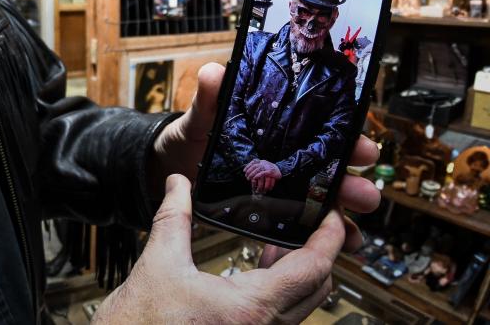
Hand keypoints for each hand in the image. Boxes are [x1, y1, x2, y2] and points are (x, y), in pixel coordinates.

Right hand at [93, 175, 343, 323]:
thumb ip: (174, 217)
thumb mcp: (159, 262)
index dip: (330, 238)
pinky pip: (280, 317)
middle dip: (318, 253)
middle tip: (310, 223)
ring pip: (300, 306)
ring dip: (297, 273)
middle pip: (317, 289)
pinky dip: (279, 290)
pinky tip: (258, 270)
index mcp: (252, 309)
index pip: (313, 269)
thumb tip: (178, 182)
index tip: (334, 216)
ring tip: (280, 242)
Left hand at [147, 62, 381, 251]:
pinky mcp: (271, 209)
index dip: (347, 136)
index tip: (363, 148)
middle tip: (363, 195)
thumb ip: (209, 97)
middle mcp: (287, 155)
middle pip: (330, 167)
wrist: (171, 166)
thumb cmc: (192, 135)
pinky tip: (336, 248)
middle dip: (352, 182)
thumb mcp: (201, 115)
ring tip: (353, 232)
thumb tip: (214, 72)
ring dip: (343, 215)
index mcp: (279, 126)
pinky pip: (304, 224)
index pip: (321, 127)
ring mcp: (282, 184)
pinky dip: (323, 237)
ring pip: (324, 199)